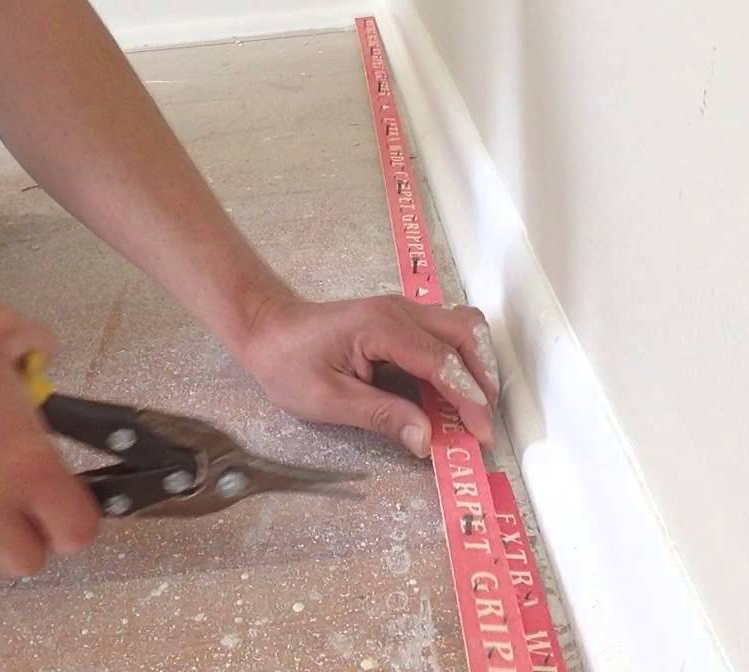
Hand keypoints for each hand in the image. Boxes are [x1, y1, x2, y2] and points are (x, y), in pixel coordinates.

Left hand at [238, 295, 500, 457]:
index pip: (441, 362)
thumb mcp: (329, 400)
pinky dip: (459, 360)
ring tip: (473, 409)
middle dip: (482, 380)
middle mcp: (401, 310)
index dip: (467, 400)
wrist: (266, 328)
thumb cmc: (288, 363)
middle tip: (481, 424)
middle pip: (465, 334)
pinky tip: (452, 392)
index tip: (481, 435)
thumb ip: (382, 416)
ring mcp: (403, 309)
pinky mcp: (401, 318)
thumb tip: (426, 440)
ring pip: (461, 327)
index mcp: (382, 328)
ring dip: (475, 366)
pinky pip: (445, 332)